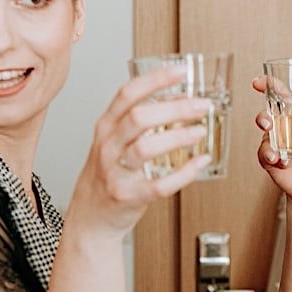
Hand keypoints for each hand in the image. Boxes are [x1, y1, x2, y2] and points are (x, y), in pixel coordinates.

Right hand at [66, 65, 212, 236]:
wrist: (89, 219)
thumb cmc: (106, 177)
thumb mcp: (111, 142)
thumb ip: (134, 122)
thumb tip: (177, 100)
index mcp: (105, 128)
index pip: (128, 93)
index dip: (156, 79)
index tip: (182, 71)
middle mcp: (108, 147)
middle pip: (139, 117)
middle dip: (175, 108)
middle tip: (201, 105)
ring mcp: (116, 173)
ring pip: (146, 148)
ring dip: (178, 137)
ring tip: (200, 132)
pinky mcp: (128, 197)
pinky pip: (159, 185)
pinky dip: (184, 173)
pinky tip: (200, 162)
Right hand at [250, 74, 291, 206]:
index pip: (280, 95)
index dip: (268, 85)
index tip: (258, 83)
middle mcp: (282, 126)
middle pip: (266, 113)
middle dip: (262, 116)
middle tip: (267, 122)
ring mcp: (274, 142)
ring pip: (263, 134)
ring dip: (267, 142)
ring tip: (276, 151)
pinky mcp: (269, 159)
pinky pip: (264, 154)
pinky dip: (271, 157)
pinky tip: (283, 162)